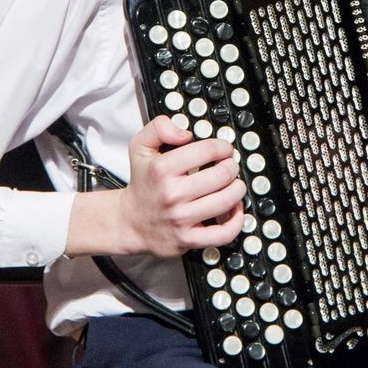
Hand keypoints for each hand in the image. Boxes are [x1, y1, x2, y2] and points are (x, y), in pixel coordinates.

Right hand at [115, 116, 245, 256]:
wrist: (130, 222)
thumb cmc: (142, 184)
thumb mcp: (140, 147)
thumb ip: (159, 128)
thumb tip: (185, 133)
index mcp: (162, 169)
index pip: (207, 150)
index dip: (223, 146)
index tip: (224, 149)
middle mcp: (172, 194)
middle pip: (222, 175)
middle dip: (232, 166)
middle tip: (229, 166)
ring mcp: (181, 219)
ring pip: (227, 201)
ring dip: (237, 189)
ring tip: (233, 184)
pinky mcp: (188, 239)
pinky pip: (224, 233)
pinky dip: (237, 220)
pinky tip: (235, 209)